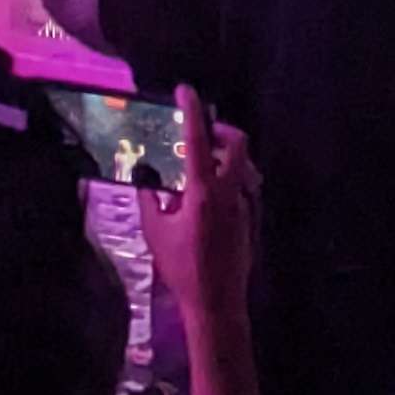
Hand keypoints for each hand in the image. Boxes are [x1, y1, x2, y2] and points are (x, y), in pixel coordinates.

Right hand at [139, 86, 254, 330]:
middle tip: (200, 134)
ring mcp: (243, 205)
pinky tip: (203, 203)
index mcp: (204, 191)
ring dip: (223, 157)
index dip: (191, 110)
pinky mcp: (248, 220)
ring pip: (240, 165)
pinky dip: (224, 182)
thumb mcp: (156, 234)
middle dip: (220, 130)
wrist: (216, 304)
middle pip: (237, 143)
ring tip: (198, 169)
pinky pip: (239, 188)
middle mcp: (229, 192)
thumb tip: (147, 181)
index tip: (184, 91)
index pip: (199, 139)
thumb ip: (151, 201)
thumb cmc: (183, 269)